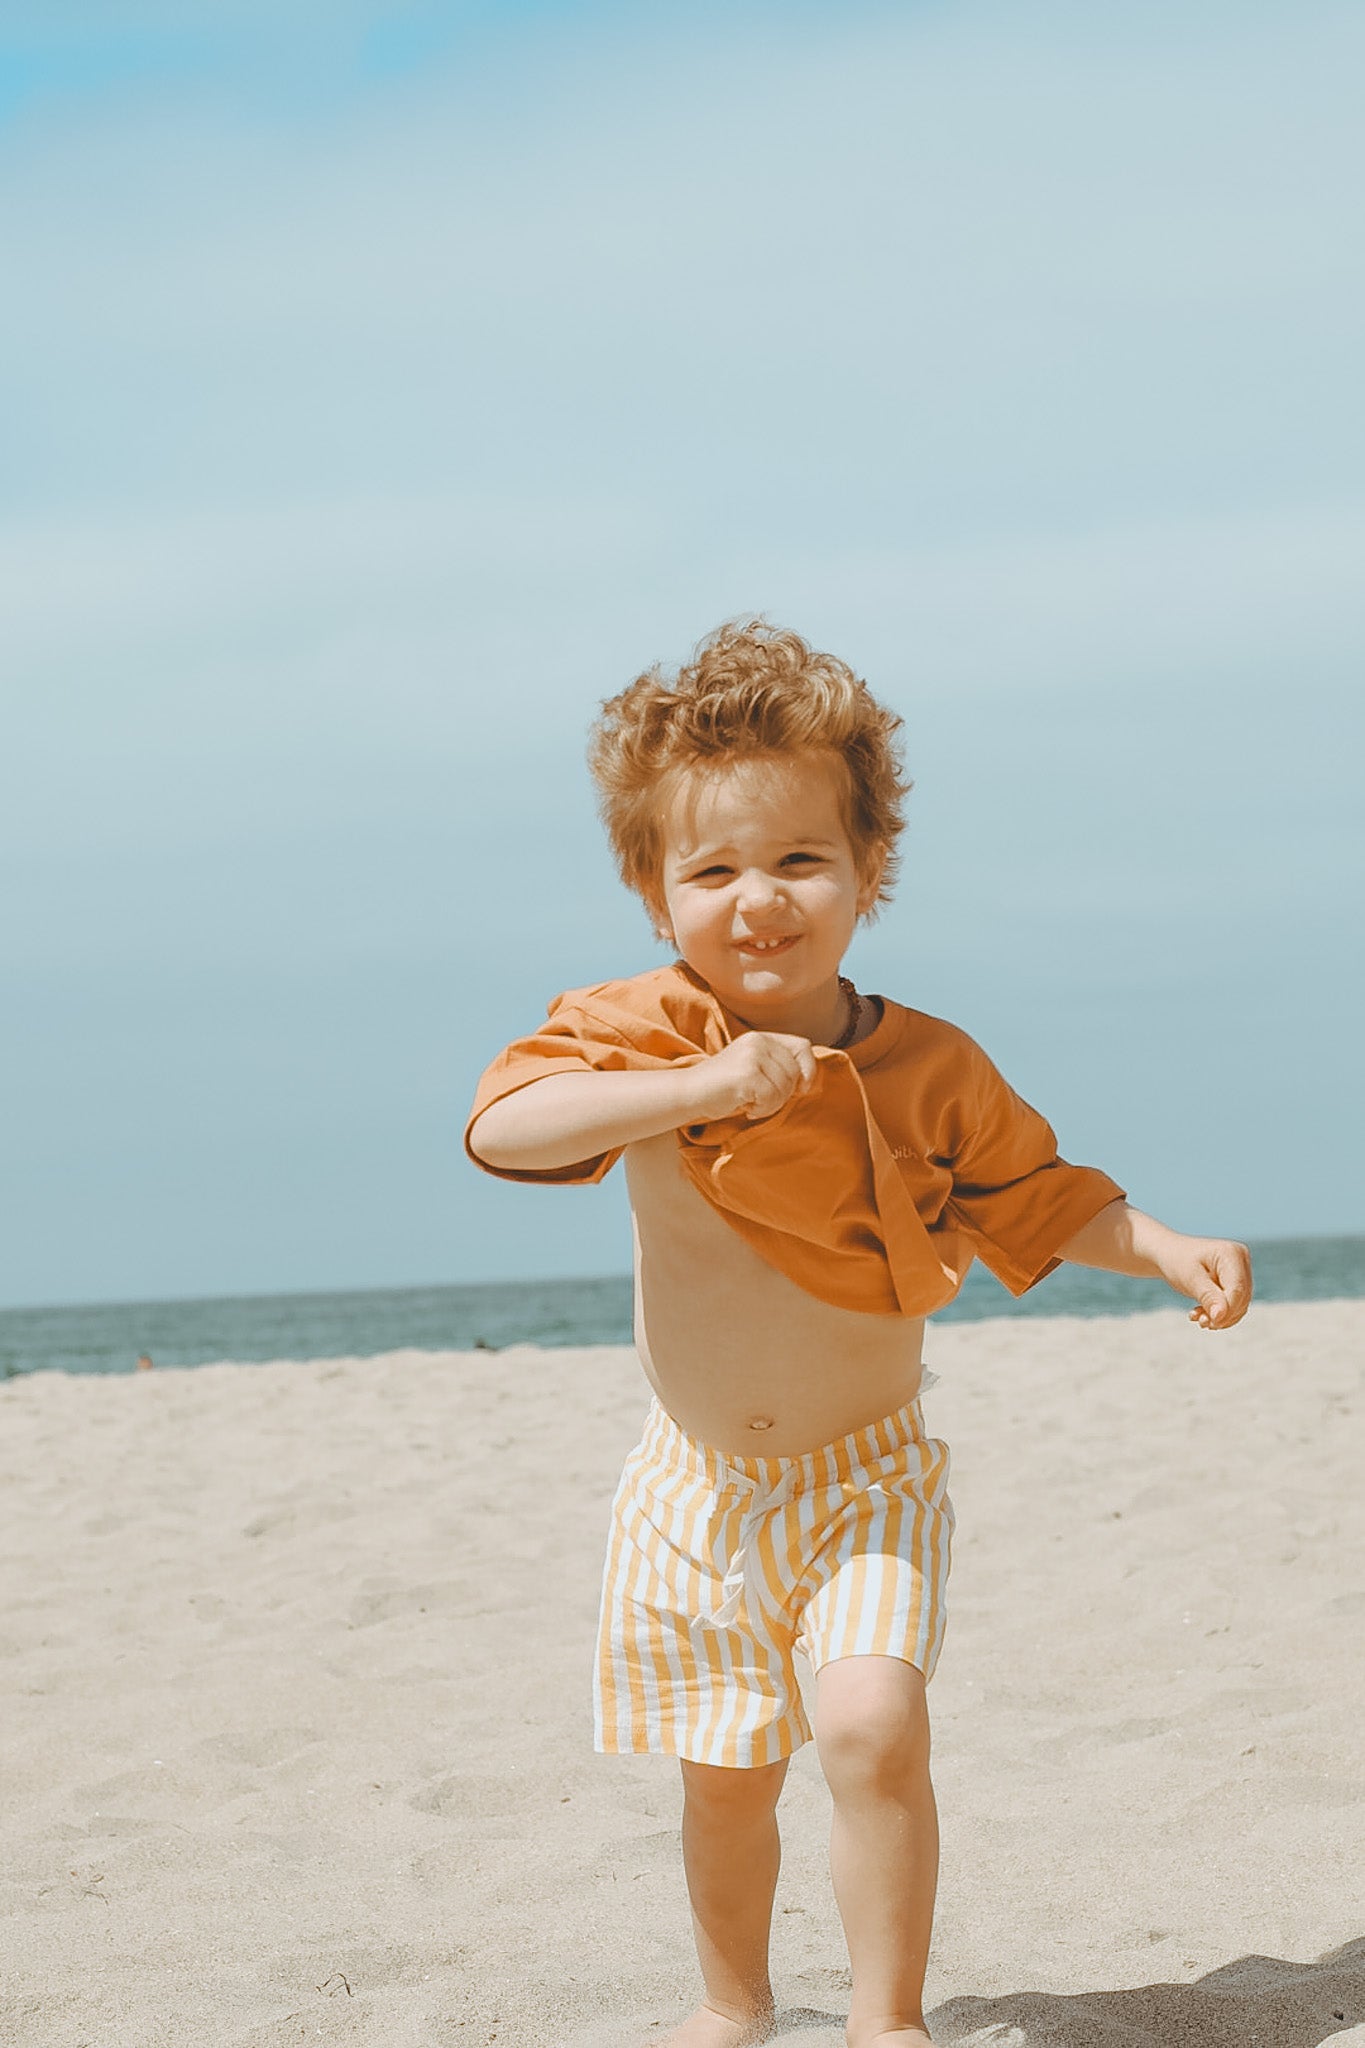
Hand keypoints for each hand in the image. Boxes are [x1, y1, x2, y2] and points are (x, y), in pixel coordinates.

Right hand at [685, 1032, 818, 1122]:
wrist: (689, 1093)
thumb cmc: (723, 1087)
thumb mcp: (754, 1070)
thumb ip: (778, 1068)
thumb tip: (811, 1082)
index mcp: (761, 1038)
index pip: (803, 1046)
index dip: (809, 1069)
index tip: (801, 1089)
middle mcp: (758, 1042)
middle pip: (795, 1071)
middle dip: (785, 1093)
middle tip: (762, 1100)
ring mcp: (751, 1057)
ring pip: (785, 1087)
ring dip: (771, 1104)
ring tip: (751, 1103)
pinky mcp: (746, 1074)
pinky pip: (772, 1098)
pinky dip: (762, 1109)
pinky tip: (747, 1107)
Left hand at [1165, 1235, 1253, 1329]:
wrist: (1170, 1254)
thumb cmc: (1177, 1261)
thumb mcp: (1189, 1278)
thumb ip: (1207, 1296)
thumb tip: (1220, 1316)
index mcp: (1231, 1253)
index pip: (1237, 1289)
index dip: (1226, 1310)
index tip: (1206, 1322)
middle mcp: (1241, 1260)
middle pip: (1241, 1298)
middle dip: (1222, 1315)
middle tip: (1200, 1321)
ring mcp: (1241, 1271)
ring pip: (1240, 1304)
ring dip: (1219, 1317)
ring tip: (1197, 1317)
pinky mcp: (1237, 1282)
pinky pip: (1234, 1305)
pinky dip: (1219, 1314)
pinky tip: (1202, 1315)